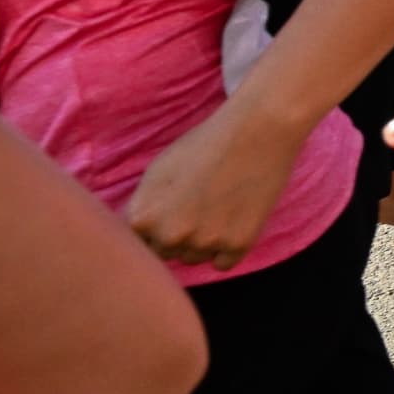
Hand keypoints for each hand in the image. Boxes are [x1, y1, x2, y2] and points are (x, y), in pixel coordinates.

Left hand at [124, 95, 315, 269]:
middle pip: (165, 253)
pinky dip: (228, 248)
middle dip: (177, 236)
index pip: (136, 243)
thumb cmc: (204, 145)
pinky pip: (223, 263)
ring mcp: (204, 243)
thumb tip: (137, 236)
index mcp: (143, 217)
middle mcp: (169, 236)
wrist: (257, 130)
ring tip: (218, 206)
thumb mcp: (157, 173)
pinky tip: (234, 218)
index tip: (168, 211)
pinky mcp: (238, 245)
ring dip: (203, 242)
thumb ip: (142, 208)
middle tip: (197, 205)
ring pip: (195, 258)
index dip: (153, 227)